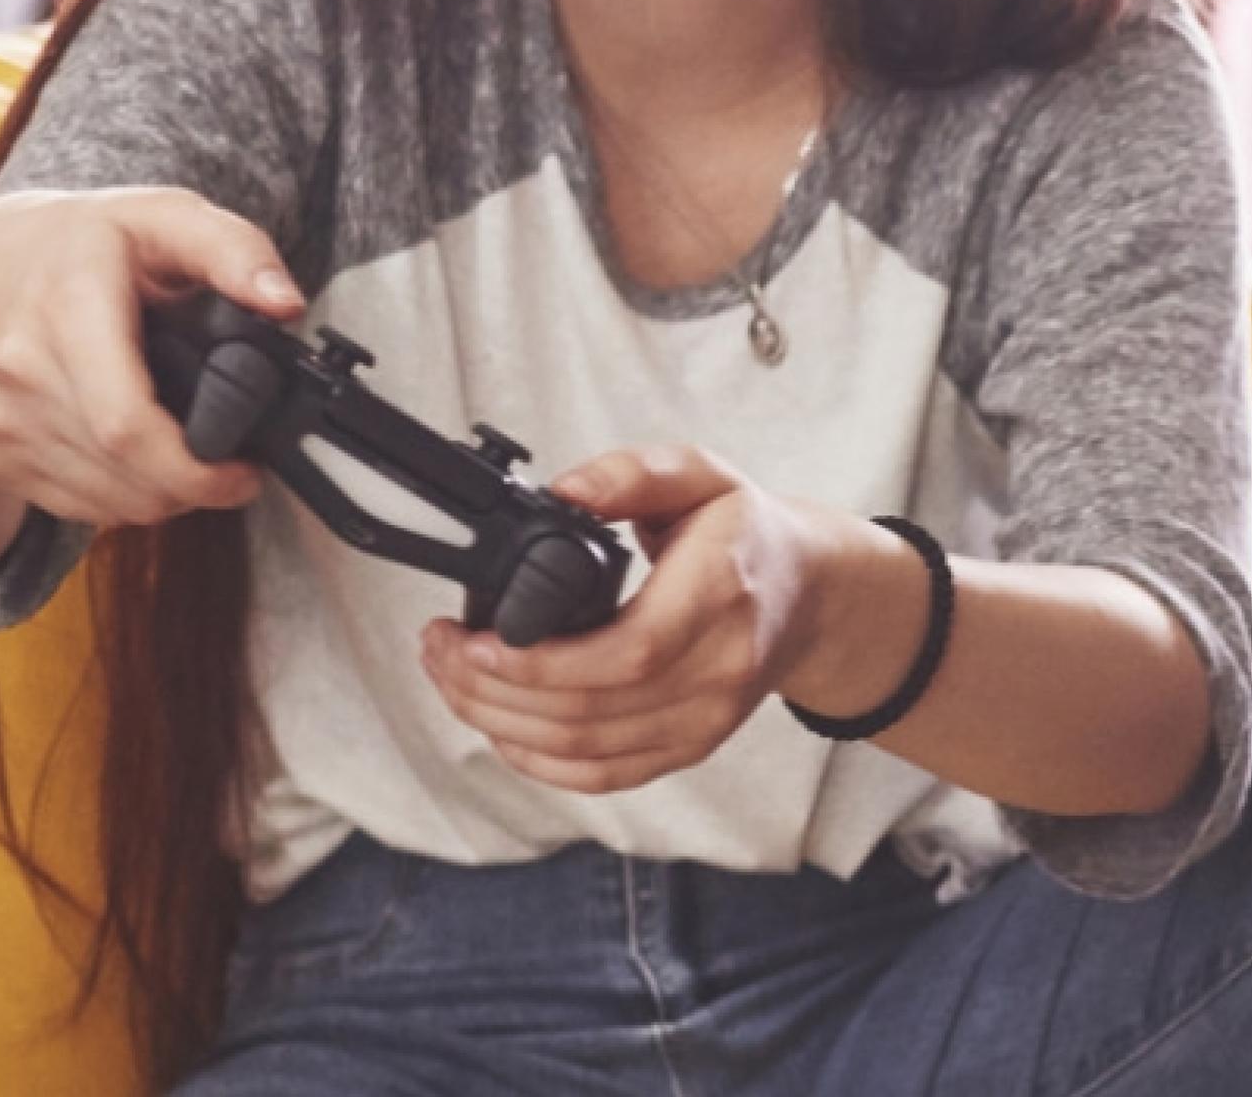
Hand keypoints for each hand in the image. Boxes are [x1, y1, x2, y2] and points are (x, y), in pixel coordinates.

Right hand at [0, 187, 294, 528]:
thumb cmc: (80, 241)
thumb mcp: (163, 217)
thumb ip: (234, 251)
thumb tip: (285, 302)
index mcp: (65, 310)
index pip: (125, 425)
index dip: (196, 469)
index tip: (244, 472)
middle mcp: (17, 371)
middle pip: (122, 473)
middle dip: (192, 488)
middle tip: (233, 471)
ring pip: (100, 502)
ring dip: (159, 498)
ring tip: (192, 463)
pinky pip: (70, 506)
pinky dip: (117, 499)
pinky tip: (141, 464)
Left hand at [419, 445, 886, 794]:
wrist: (812, 595)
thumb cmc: (749, 535)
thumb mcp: (704, 475)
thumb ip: (634, 474)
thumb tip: (565, 491)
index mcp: (722, 596)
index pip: (629, 653)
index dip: (540, 662)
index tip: (473, 640)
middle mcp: (720, 670)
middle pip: (589, 710)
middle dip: (491, 690)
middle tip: (438, 651)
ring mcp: (707, 720)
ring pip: (584, 749)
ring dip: (500, 723)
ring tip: (452, 680)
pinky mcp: (691, 748)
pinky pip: (603, 776)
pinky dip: (539, 762)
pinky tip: (501, 728)